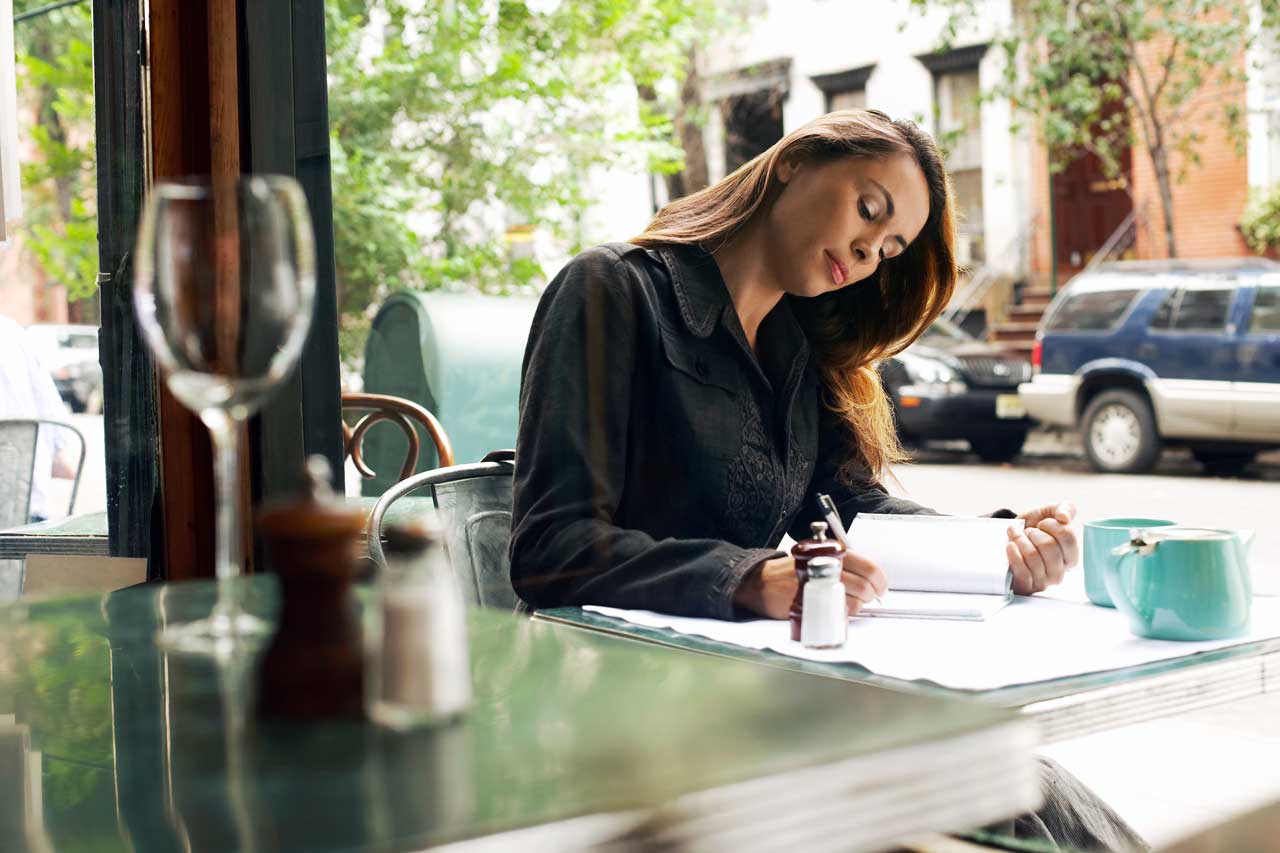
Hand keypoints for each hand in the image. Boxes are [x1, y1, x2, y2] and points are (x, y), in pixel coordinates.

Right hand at [733, 552, 888, 618]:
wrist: (762, 581)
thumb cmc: (795, 571)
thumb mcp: (818, 556)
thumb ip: (844, 563)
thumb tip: (872, 578)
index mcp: (831, 551)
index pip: (868, 566)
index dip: (880, 580)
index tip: (881, 588)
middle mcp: (826, 566)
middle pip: (864, 585)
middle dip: (871, 595)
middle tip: (868, 598)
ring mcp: (818, 585)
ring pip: (854, 601)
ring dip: (857, 606)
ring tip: (848, 603)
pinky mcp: (810, 603)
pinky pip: (837, 612)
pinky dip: (842, 613)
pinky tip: (835, 609)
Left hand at [1006, 501, 1078, 594]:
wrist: (1009, 539)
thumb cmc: (1033, 526)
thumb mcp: (1049, 513)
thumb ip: (1064, 508)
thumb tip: (1064, 517)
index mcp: (1070, 556)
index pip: (1068, 538)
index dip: (1052, 525)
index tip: (1042, 523)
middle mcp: (1060, 572)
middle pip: (1049, 547)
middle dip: (1034, 533)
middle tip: (1028, 532)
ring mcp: (1043, 582)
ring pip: (1033, 556)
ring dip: (1020, 540)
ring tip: (1017, 537)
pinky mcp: (1026, 587)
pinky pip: (1021, 571)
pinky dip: (1014, 554)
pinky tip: (1010, 546)